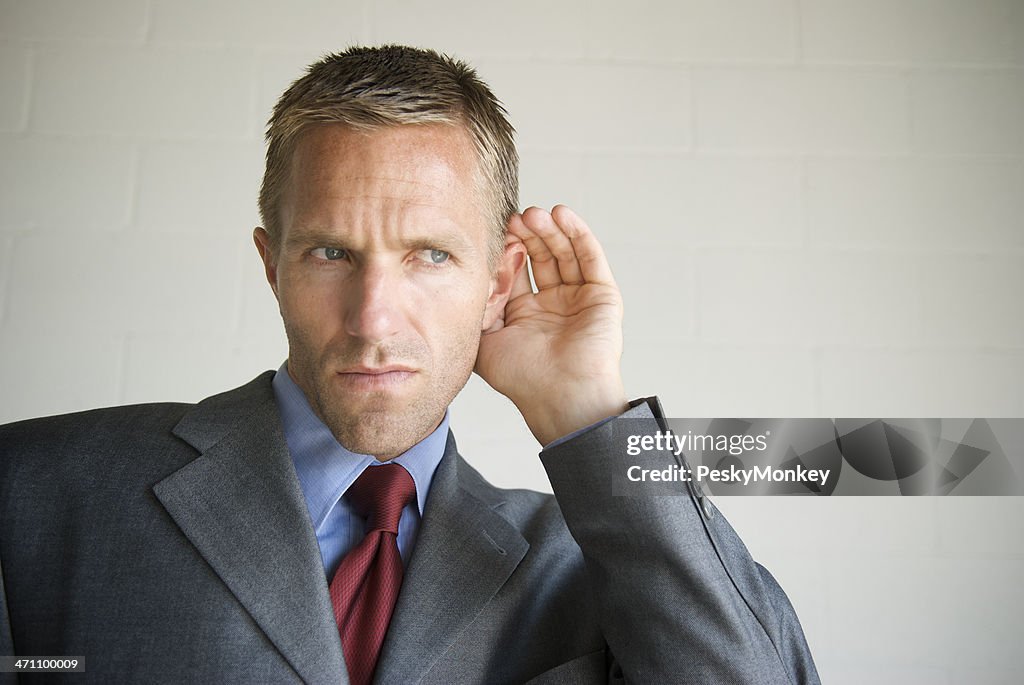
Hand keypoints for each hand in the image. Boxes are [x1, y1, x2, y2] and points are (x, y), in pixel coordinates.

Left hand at [476, 205, 627, 445]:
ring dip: (551, 230)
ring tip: (536, 214)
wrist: (561, 396)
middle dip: (528, 235)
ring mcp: (579, 299)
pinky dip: (578, 234)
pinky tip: (563, 216)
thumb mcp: (483, 342)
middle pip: (541, 256)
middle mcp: (553, 304)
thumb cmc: (523, 378)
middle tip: (515, 216)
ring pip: (565, 253)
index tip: (495, 231)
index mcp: (525, 314)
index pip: (515, 270)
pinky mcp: (603, 296)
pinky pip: (591, 258)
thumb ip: (475, 310)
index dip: (506, 250)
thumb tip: (466, 275)